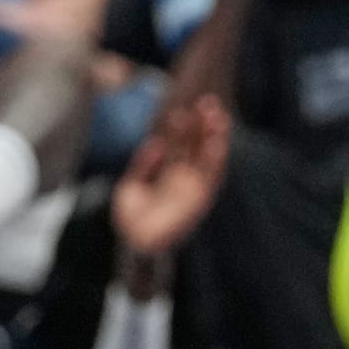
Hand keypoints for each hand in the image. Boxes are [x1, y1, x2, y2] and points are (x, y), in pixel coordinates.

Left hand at [111, 93, 230, 259]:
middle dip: (203, 125)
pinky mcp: (201, 199)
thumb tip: (156, 143)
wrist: (134, 245)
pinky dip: (216, 158)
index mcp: (169, 173)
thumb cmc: (131, 220)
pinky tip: (217, 141)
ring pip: (209, 156)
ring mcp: (193, 188)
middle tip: (208, 102)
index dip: (182, 128)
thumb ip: (143, 165)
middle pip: (197, 145)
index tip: (182, 111)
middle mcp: (184, 178)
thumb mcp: (130, 187)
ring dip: (215, 136)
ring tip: (217, 116)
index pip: (179, 145)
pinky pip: (212, 176)